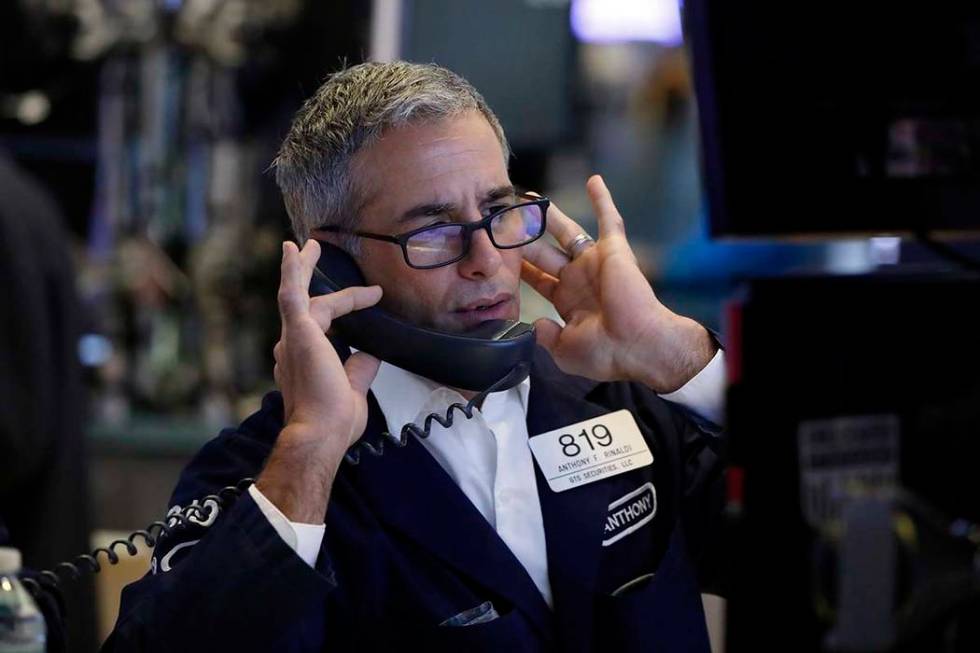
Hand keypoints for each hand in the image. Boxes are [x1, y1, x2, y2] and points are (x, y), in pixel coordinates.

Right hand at [273, 239, 382, 460]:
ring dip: (303, 268)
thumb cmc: (333, 421)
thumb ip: (360, 368)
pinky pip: (293, 293)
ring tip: (309, 245)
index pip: (321, 325)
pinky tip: (295, 249)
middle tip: (309, 251)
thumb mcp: (353, 389)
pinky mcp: (298, 331)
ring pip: (297, 293)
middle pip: (301, 303)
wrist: (321, 432)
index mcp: (302, 360)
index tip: (372, 298)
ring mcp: (292, 338)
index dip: (346, 308)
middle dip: (305, 276)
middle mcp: (291, 346)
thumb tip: (371, 353)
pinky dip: (293, 270)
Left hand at [521, 176, 715, 392]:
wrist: (637, 346)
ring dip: (551, 215)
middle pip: (545, 252)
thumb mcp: (565, 350)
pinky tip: (594, 180)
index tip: (500, 255)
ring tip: (531, 198)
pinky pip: (609, 219)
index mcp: (569, 301)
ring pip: (568, 232)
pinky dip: (602, 200)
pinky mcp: (613, 250)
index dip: (520, 267)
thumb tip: (534, 324)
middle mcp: (580, 279)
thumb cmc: (606, 353)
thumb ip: (545, 335)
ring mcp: (595, 263)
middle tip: (506, 220)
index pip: (538, 279)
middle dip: (526, 237)